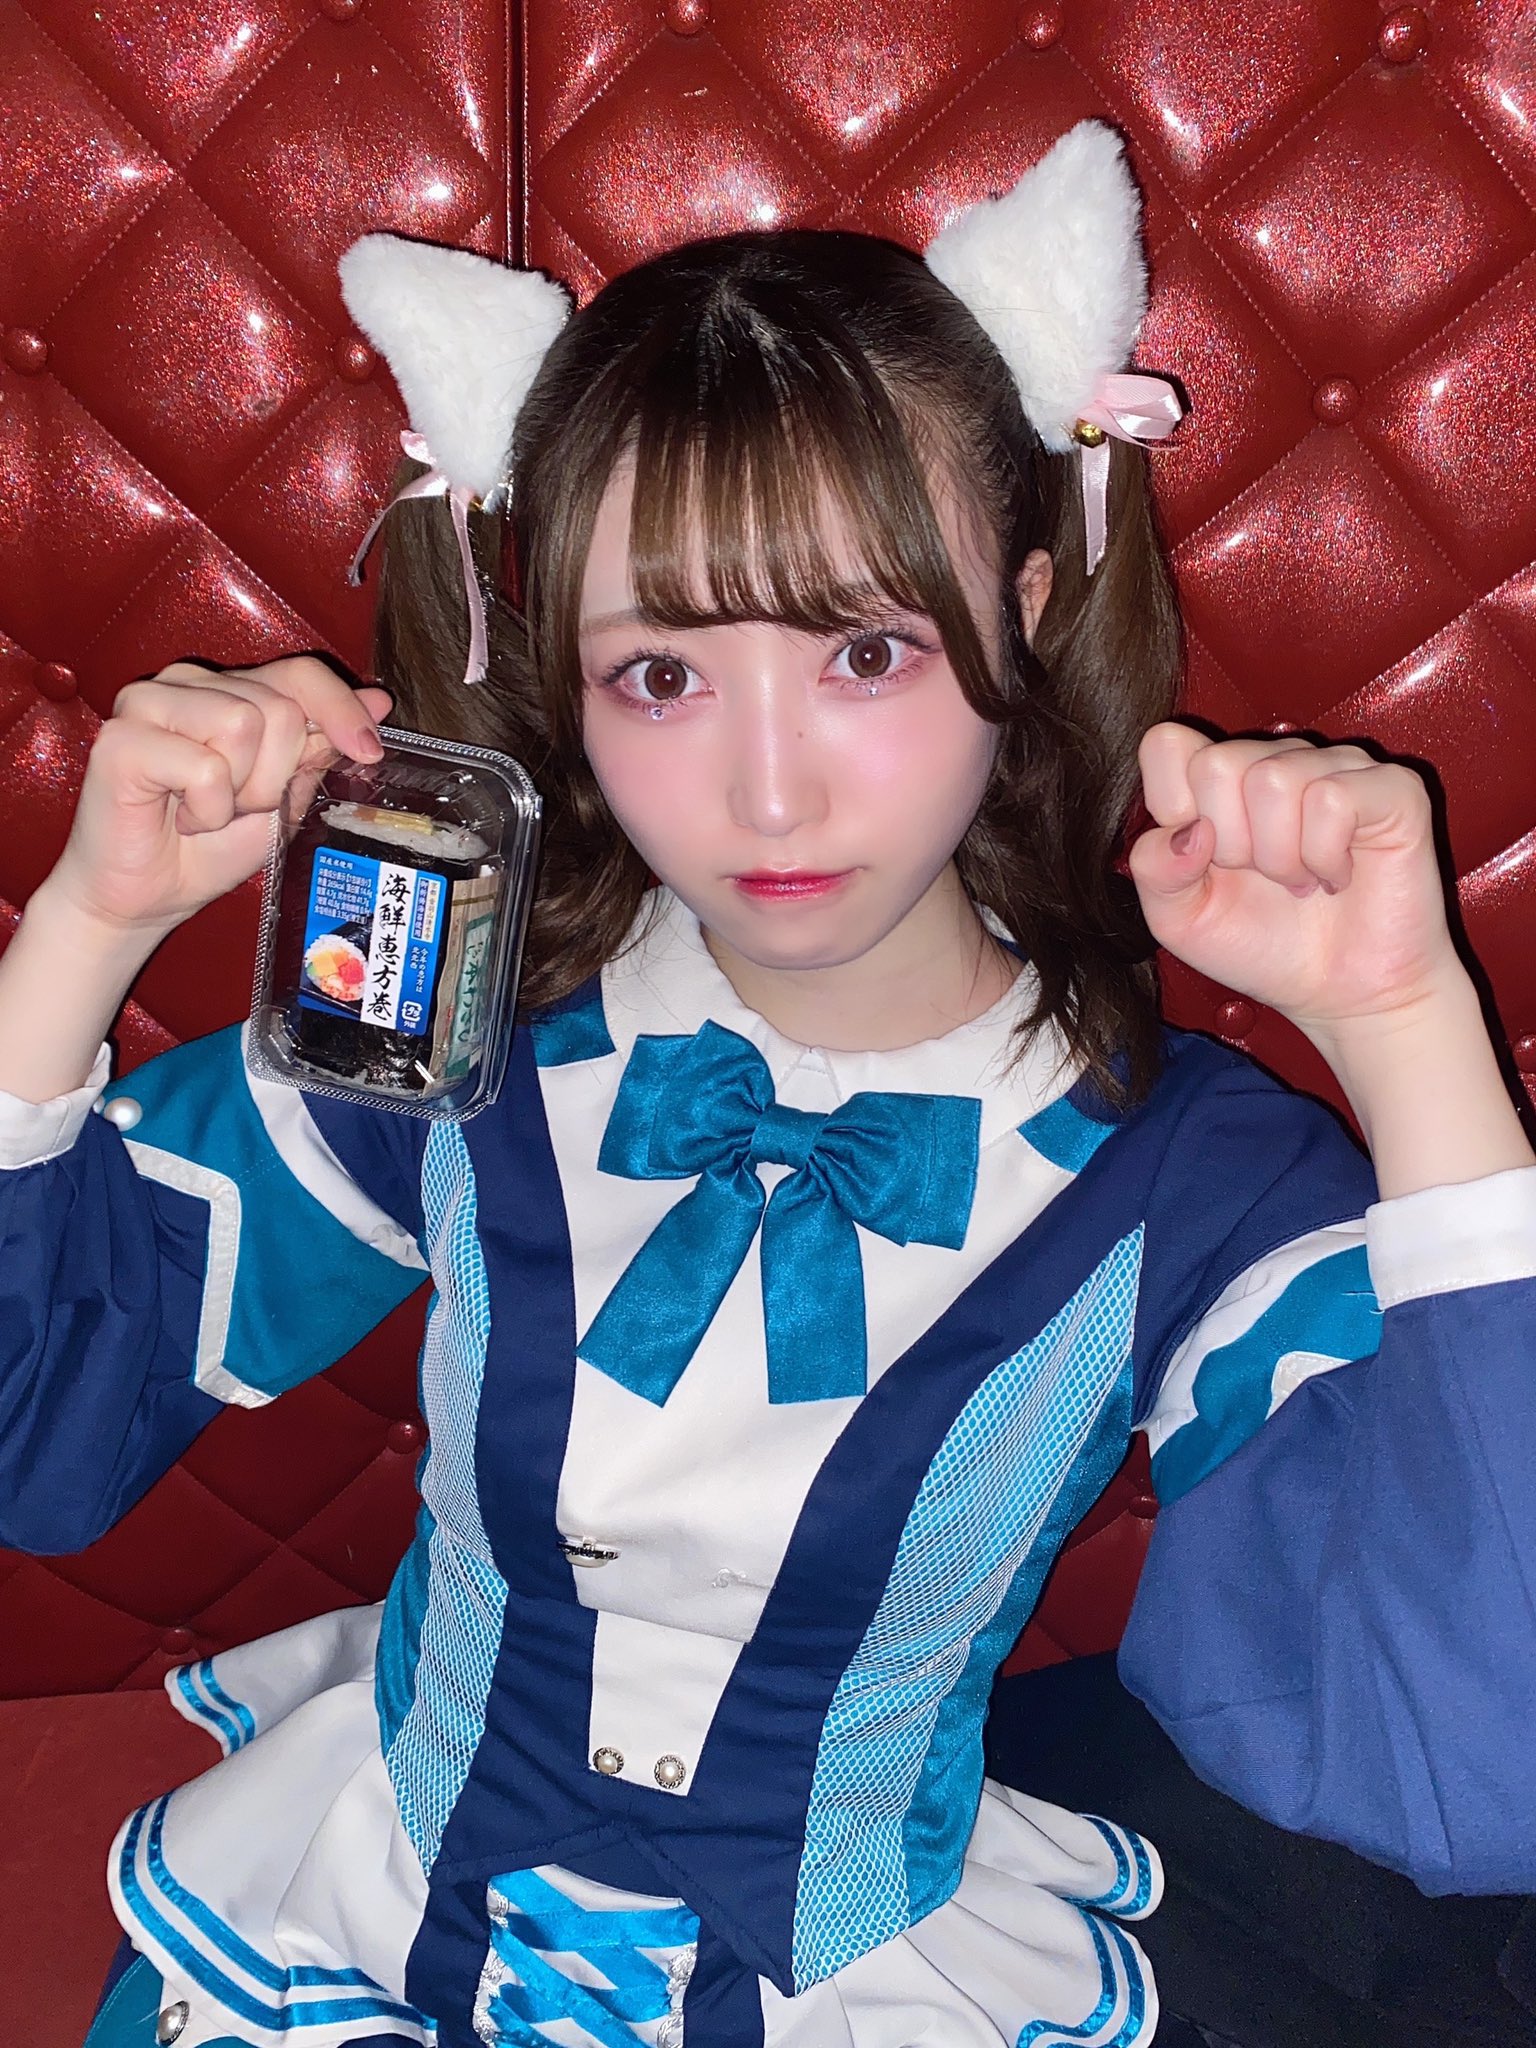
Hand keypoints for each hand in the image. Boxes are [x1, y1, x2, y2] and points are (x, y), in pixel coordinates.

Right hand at [43, 658, 390, 941]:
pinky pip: (204, 766)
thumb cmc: (210, 847)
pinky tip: (180, 817)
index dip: (341, 709)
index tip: (370, 751)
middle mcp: (187, 684)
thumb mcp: (285, 795)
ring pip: (244, 723)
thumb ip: (320, 745)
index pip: (299, 673)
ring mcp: (147, 703)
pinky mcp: (121, 739)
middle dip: (275, 776)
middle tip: (237, 807)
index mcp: (228, 690)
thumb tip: (377, 699)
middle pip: (279, 706)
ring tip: (206, 810)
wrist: (151, 896)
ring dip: (239, 791)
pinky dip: (206, 810)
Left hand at [1129, 724, 1461, 1038]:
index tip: (1204, 858)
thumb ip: (1155, 869)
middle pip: (1216, 764)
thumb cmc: (1263, 947)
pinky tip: (1336, 878)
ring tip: (1300, 881)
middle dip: (1230, 844)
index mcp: (1219, 779)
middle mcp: (1277, 759)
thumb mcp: (1179, 919)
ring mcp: (1337, 766)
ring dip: (1281, 858)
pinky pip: (1333, 798)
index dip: (1173, 806)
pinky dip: (1326, 856)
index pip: (1167, 744)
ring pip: (1273, 780)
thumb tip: (1188, 830)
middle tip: (1262, 876)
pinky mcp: (1392, 789)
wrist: (1340, 994)